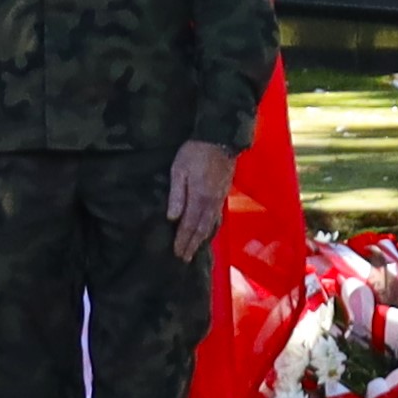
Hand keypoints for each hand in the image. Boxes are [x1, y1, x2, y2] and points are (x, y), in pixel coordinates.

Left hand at [167, 139, 233, 256]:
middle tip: (185, 258)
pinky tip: (208, 230)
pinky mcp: (224, 193)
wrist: (220, 138)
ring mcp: (220, 198)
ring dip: (202, 239)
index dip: (183, 240)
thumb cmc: (195, 152)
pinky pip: (217, 216)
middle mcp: (211, 203)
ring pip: (211, 224)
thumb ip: (177, 195)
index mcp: (199, 198)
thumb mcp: (179, 171)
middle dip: (193, 244)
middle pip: (202, 229)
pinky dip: (211, 227)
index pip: (189, 225)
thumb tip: (172, 218)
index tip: (177, 254)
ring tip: (195, 249)